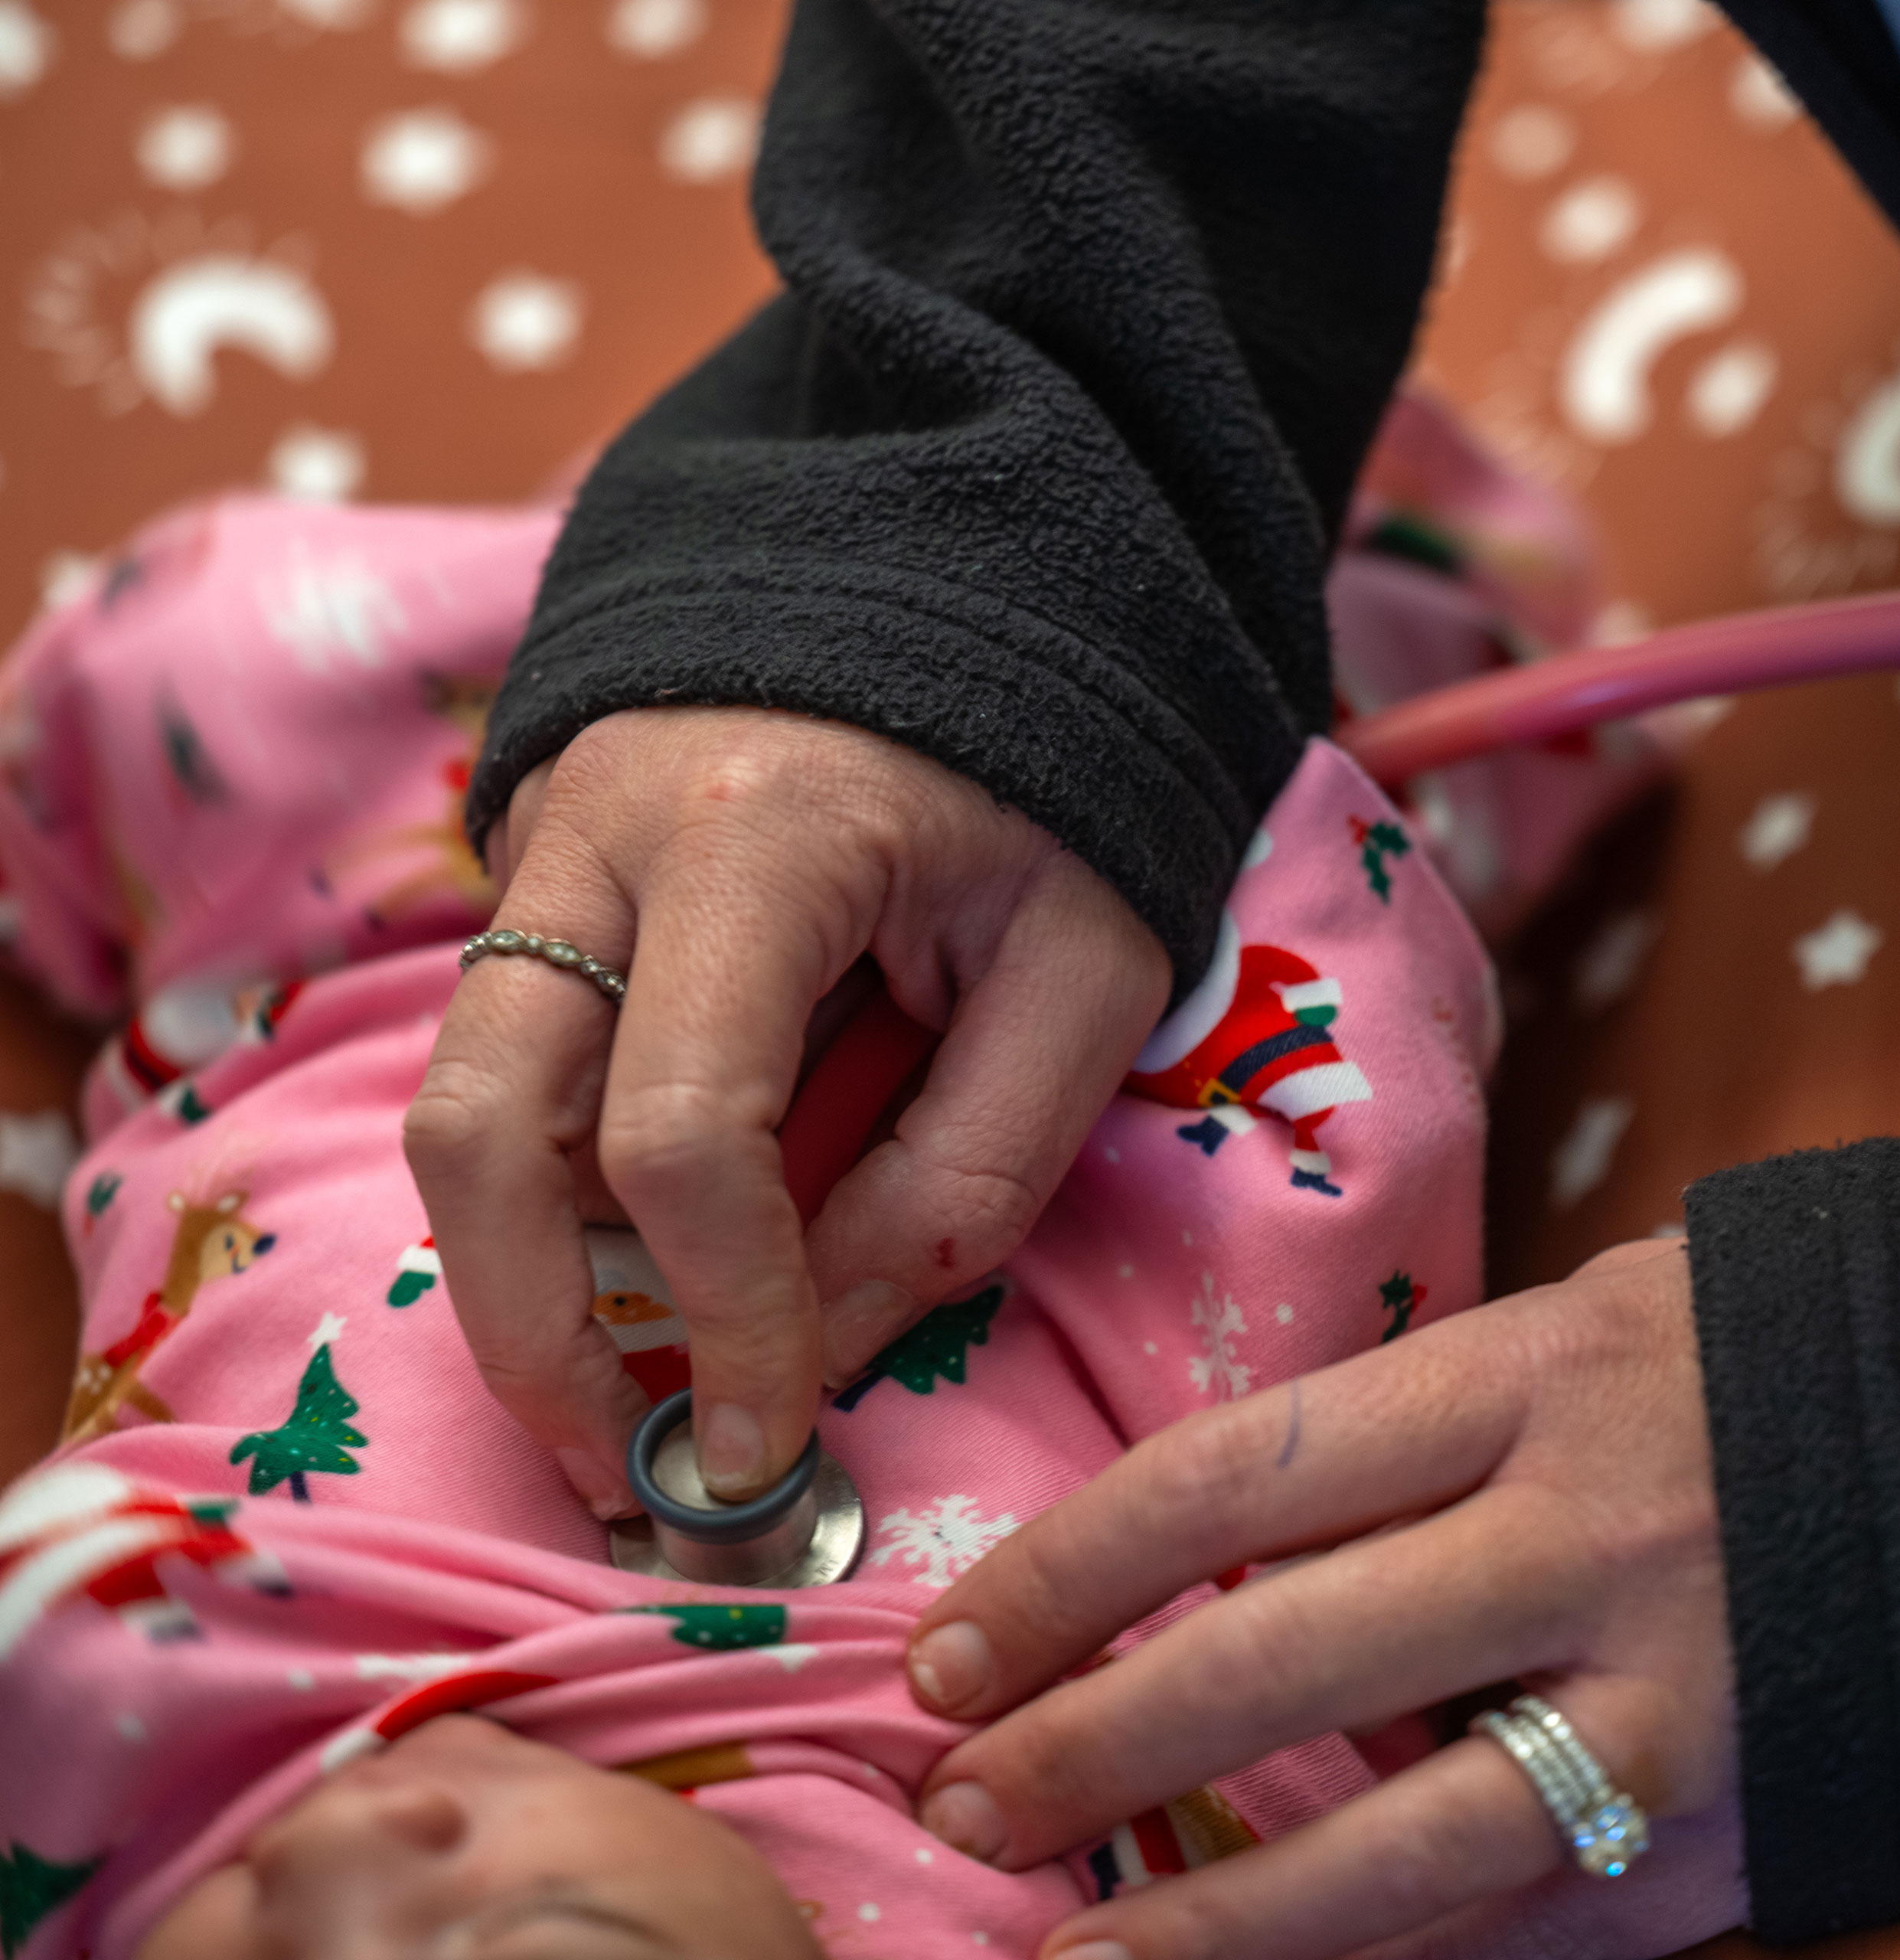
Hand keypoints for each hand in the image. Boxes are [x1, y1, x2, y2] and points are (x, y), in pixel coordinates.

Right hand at [403, 706, 1169, 1509]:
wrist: (968, 586)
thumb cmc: (1055, 785)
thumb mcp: (1087, 971)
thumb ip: (970, 1171)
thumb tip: (827, 1350)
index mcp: (758, 837)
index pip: (682, 1133)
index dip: (721, 1319)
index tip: (767, 1451)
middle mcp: (599, 832)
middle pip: (480, 1127)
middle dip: (535, 1335)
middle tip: (624, 1471)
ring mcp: (542, 841)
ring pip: (461, 1102)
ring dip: (521, 1272)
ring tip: (628, 1396)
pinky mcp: (536, 868)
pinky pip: (506, 1057)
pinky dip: (553, 1185)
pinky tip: (640, 1259)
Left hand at [903, 1238, 1745, 1959]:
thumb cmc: (1779, 1366)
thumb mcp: (1603, 1320)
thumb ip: (1435, 1424)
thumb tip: (1234, 1529)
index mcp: (1542, 1380)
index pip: (1247, 1473)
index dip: (1074, 1568)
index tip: (957, 1645)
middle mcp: (1591, 1541)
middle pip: (1288, 1656)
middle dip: (1096, 1743)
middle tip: (963, 1801)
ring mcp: (1666, 1708)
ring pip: (1397, 1844)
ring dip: (1211, 1920)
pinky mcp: (1722, 1841)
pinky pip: (1520, 1925)